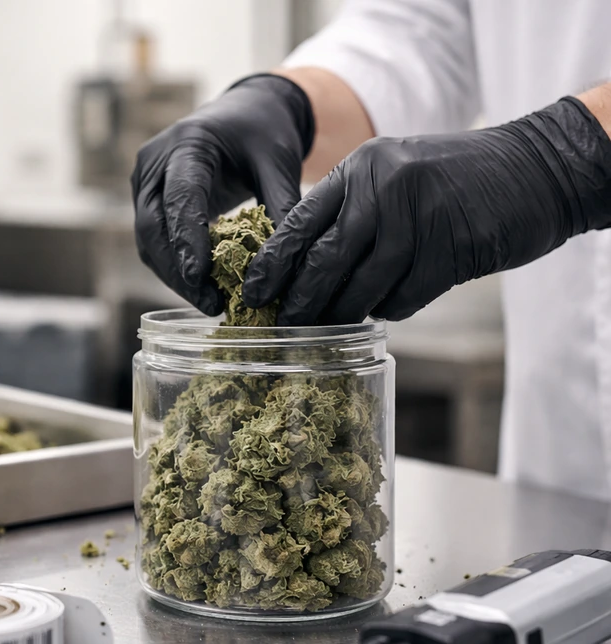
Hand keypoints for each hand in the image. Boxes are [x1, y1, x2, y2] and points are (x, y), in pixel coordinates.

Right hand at [131, 74, 313, 314]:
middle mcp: (155, 163)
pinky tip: (202, 289)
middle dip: (178, 270)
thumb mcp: (279, 161)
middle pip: (152, 227)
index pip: (179, 197)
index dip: (186, 240)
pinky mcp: (149, 203)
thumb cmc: (263, 132)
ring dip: (174, 276)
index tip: (200, 277)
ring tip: (210, 303)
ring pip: (147, 241)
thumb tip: (287, 263)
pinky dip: (174, 269)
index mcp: (187, 143)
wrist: (247, 113)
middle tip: (209, 302)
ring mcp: (145, 184)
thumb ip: (282, 205)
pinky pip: (154, 243)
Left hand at [243, 97, 610, 324]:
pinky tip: (387, 309)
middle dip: (300, 301)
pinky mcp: (447, 252)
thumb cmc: (455, 177)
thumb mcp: (394, 174)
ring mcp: (416, 220)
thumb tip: (304, 267)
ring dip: (343, 315)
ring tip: (329, 330)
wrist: (535, 168)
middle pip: (324, 262)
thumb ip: (352, 211)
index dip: (273, 265)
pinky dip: (390, 310)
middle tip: (287, 327)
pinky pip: (402, 299)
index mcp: (361, 169)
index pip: (299, 223)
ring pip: (361, 288)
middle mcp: (382, 190)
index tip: (252, 294)